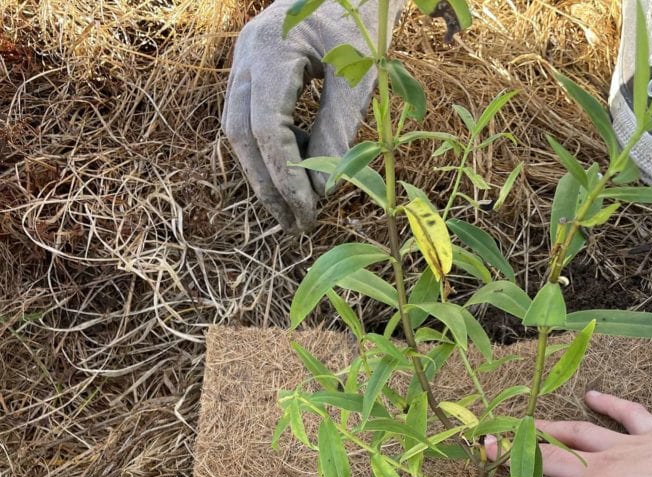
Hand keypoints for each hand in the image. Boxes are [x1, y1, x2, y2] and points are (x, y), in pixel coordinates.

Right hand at [222, 0, 404, 231]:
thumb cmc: (358, 22)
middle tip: (295, 225)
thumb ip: (338, 130)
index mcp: (270, 49)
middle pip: (241, 135)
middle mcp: (245, 57)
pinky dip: (272, 152)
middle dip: (267, 185)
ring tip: (296, 209)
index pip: (267, 128)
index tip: (307, 210)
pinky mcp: (249, 74)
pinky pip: (249, 122)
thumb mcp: (357, 77)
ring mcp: (241, 64)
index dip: (284, 176)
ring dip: (265, 175)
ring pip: (238, 132)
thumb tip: (323, 191)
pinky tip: (299, 171)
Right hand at [477, 391, 651, 476]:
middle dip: (511, 455)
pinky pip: (626, 414)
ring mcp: (625, 449)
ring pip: (577, 436)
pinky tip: (593, 394)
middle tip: (483, 444)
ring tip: (522, 422)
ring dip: (549, 429)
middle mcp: (599, 472)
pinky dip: (608, 404)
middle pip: (545, 462)